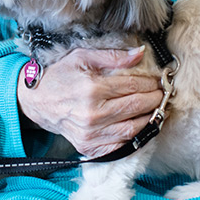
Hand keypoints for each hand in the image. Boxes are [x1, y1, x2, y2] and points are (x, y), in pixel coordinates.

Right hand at [16, 47, 163, 157]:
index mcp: (91, 89)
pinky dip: (135, 136)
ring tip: (156, 109)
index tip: (158, 81)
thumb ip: (113, 56)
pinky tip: (140, 126)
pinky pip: (120, 144)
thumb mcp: (82, 57)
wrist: (37, 101)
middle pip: (135, 107)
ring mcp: (90, 133)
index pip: (132, 86)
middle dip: (154, 100)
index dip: (149, 83)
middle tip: (162, 94)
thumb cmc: (59, 76)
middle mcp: (92, 114)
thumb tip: (140, 53)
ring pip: (132, 129)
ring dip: (150, 119)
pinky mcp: (88, 146)